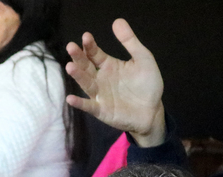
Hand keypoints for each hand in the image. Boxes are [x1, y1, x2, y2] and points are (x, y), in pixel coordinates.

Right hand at [64, 18, 166, 146]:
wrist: (152, 110)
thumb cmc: (147, 84)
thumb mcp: (143, 58)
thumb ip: (130, 41)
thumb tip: (117, 21)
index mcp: (108, 66)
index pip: (95, 54)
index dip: (90, 45)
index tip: (86, 36)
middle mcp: (100, 79)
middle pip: (86, 66)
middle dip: (78, 57)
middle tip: (71, 46)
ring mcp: (99, 95)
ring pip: (86, 84)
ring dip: (77, 76)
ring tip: (70, 67)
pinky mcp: (101, 110)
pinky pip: (88, 106)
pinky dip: (79, 103)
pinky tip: (70, 98)